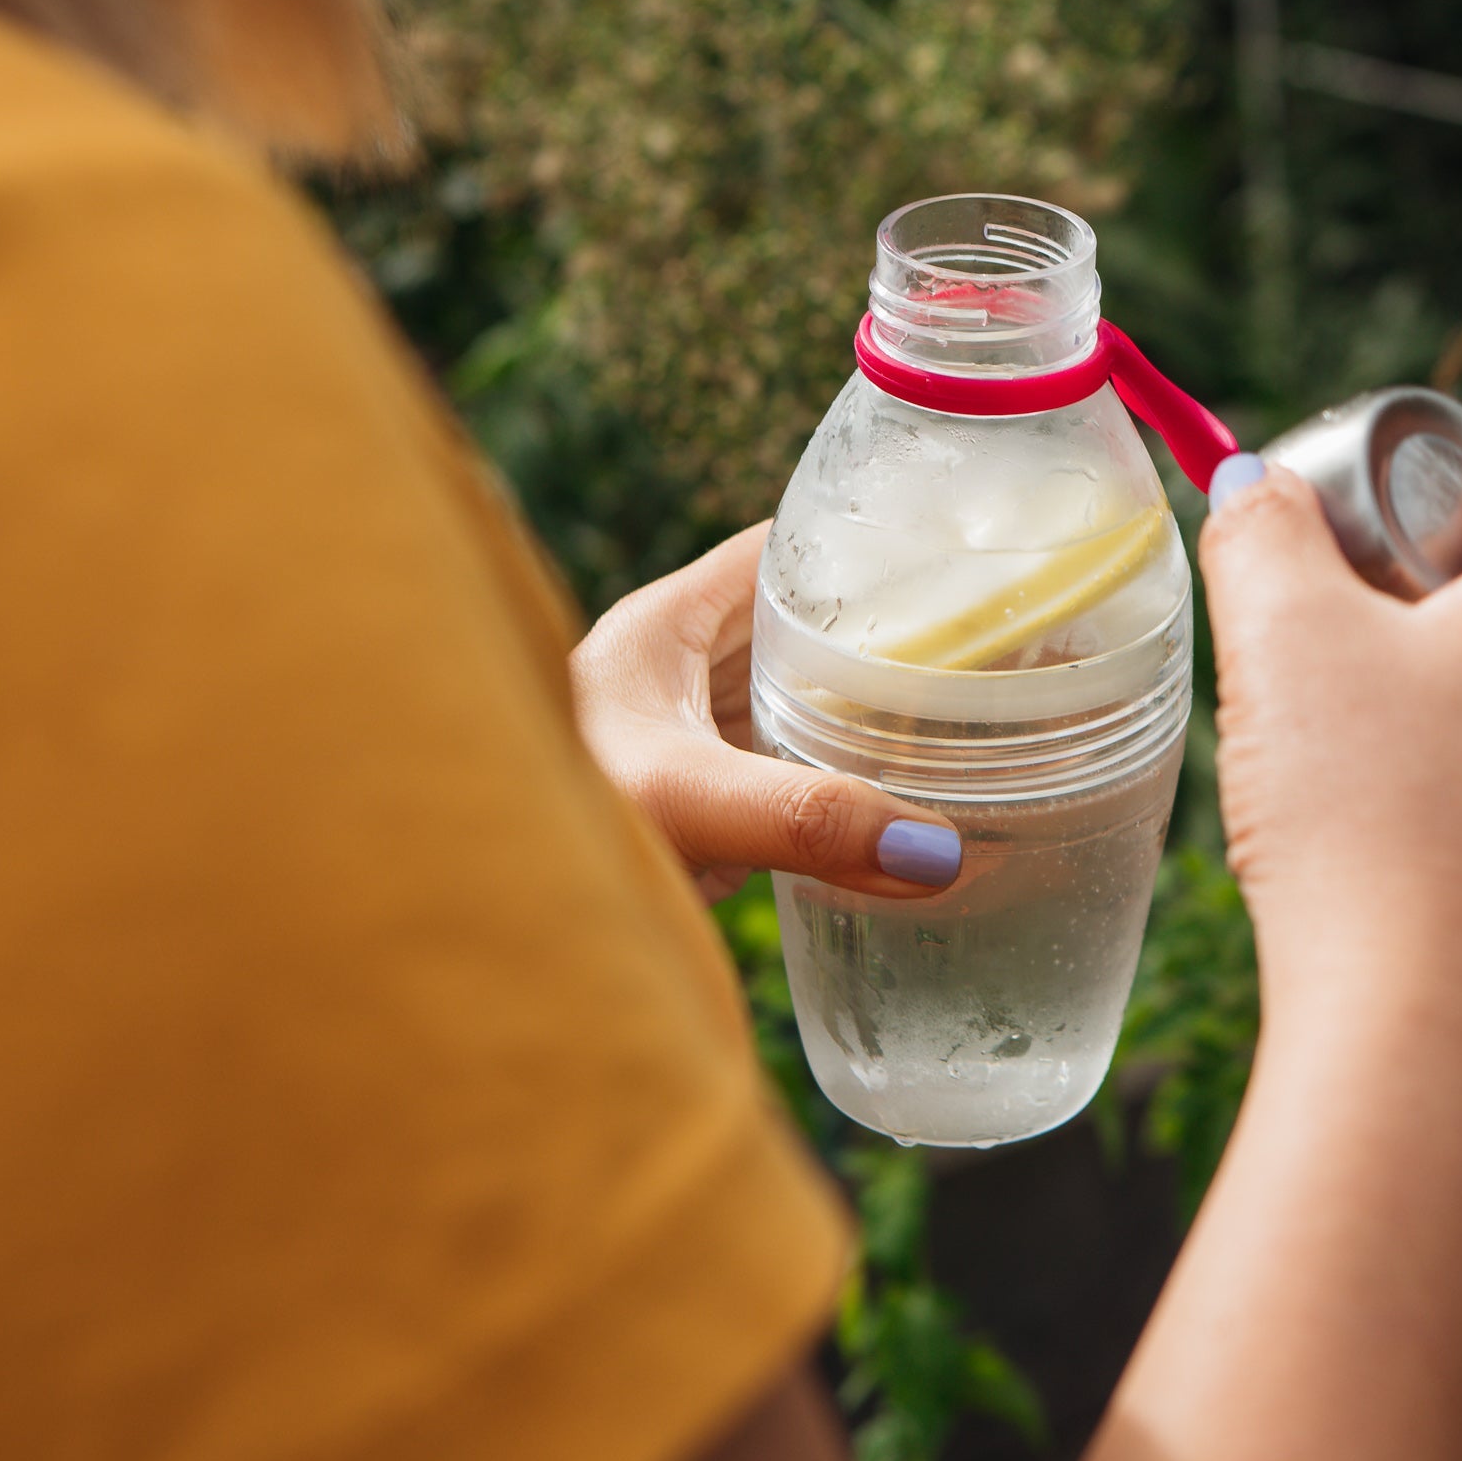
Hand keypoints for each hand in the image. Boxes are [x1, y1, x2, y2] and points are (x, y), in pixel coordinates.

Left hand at [573, 524, 963, 900]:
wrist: (468, 918)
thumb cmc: (537, 827)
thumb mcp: (683, 806)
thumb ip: (804, 819)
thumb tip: (935, 849)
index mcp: (660, 630)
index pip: (781, 551)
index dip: (864, 543)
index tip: (957, 552)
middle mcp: (673, 676)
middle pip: (802, 628)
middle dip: (888, 634)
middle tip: (994, 646)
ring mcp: (685, 745)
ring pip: (797, 704)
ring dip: (869, 712)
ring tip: (975, 719)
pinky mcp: (695, 814)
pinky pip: (785, 779)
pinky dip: (843, 786)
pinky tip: (903, 812)